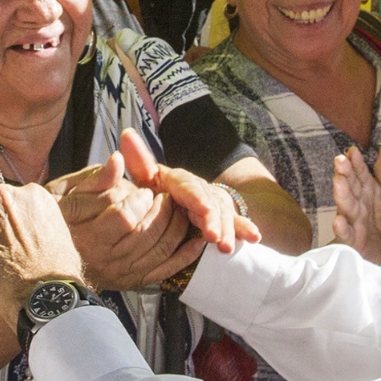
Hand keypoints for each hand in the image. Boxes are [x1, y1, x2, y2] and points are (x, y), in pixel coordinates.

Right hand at [49, 152, 205, 288]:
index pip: (124, 216)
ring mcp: (121, 273)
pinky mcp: (132, 281)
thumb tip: (118, 160)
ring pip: (160, 250)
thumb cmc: (58, 220)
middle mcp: (105, 259)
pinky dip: (184, 256)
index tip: (144, 190)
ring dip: (177, 227)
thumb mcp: (67, 194)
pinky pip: (164, 270)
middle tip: (165, 196)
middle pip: (147, 233)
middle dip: (164, 210)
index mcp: (88, 236)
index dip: (140, 200)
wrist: (48, 256)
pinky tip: (195, 242)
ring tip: (178, 210)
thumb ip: (96, 179)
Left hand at [117, 129, 259, 254]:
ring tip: (225, 246)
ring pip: (222, 215)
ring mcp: (214, 203)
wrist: (181, 197)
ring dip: (226, 230)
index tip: (204, 210)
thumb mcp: (147, 177)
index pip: (188, 188)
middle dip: (213, 220)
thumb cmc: (160, 189)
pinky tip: (254, 237)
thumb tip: (126, 134)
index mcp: (181, 181)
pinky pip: (235, 221)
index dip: (197, 199)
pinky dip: (245, 228)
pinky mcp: (223, 216)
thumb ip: (139, 161)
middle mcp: (201, 190)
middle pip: (209, 203)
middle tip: (212, 236)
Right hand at [332, 142, 380, 263]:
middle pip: (351, 187)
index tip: (353, 151)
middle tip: (340, 161)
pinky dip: (342, 228)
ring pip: (347, 206)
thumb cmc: (380, 218)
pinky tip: (338, 221)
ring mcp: (352, 220)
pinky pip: (346, 234)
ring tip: (338, 182)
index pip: (360, 173)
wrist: (376, 249)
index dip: (357, 163)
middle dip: (345, 174)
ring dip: (342, 195)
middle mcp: (356, 202)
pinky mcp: (352, 239)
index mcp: (365, 189)